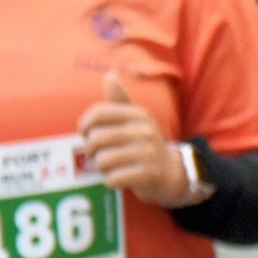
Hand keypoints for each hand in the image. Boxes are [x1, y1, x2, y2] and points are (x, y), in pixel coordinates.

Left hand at [78, 74, 202, 208]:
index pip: (99, 113)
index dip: (85, 125)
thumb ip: (120, 100)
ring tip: (110, 167)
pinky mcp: (149, 174)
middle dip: (91, 150)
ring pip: (103, 160)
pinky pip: (114, 178)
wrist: (172, 173)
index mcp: (139, 114)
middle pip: (97, 138)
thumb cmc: (144, 144)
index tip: (86, 134)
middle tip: (97, 154)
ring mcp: (149, 152)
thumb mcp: (136, 120)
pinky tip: (119, 178)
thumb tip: (109, 75)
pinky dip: (111, 181)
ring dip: (101, 168)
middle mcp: (145, 130)